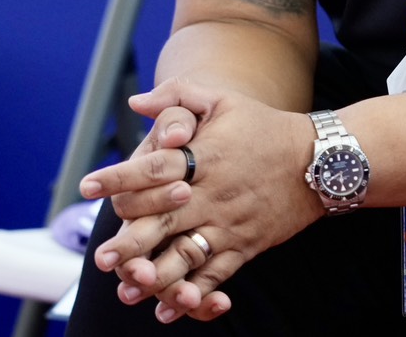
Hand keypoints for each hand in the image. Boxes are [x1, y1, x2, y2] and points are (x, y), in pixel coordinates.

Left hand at [79, 80, 322, 321]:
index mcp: (204, 157)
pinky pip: (215, 276)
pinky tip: (168, 310)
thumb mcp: (223, 99)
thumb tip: (136, 103)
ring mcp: (229, 224)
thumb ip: (178, 95)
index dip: (119, 177)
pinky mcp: (245, 246)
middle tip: (100, 257)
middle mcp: (212, 194)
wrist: (318, 161)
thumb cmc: (264, 127)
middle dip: (131, 241)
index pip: (154, 168)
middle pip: (164, 220)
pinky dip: (192, 295)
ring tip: (127, 288)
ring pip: (187, 256)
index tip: (87, 186)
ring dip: (156, 276)